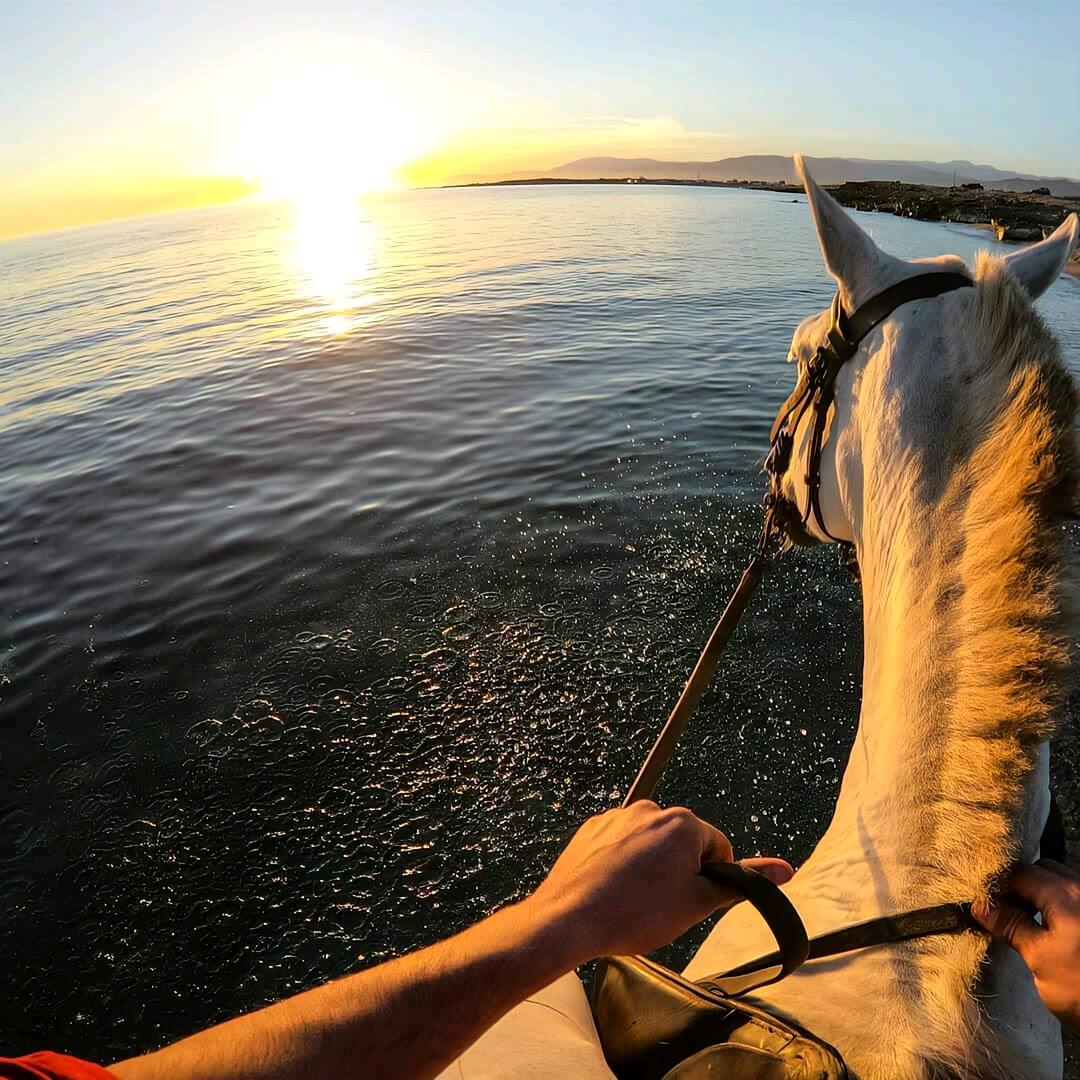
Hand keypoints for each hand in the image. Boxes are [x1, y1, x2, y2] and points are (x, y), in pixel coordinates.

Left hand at [525, 802, 792, 962]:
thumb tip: (785, 870)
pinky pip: (621, 846)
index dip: (708, 881)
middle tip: (659, 906)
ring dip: (650, 869)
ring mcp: (618, 816)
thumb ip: (741, 883)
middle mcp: (651, 808)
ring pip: (651, 845)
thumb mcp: (697, 903)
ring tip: (632, 901)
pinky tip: (612, 890)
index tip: (686, 902)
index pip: (717, 850)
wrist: (570, 919)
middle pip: (683, 844)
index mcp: (682, 822)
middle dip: (679, 872)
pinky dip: (622, 865)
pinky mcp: (593, 828)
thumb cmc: (636, 914)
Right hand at [972, 860, 1079, 1029]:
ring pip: (1061, 879)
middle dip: (1021, 887)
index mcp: (1066, 893)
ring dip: (1042, 893)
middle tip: (1006, 915)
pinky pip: (1076, 894)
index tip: (984, 907)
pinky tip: (1055, 926)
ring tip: (1030, 921)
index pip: (1020, 873)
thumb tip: (979, 905)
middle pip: (1042, 870)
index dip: (997, 887)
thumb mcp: (1039, 959)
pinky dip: (1060, 902)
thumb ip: (1010, 925)